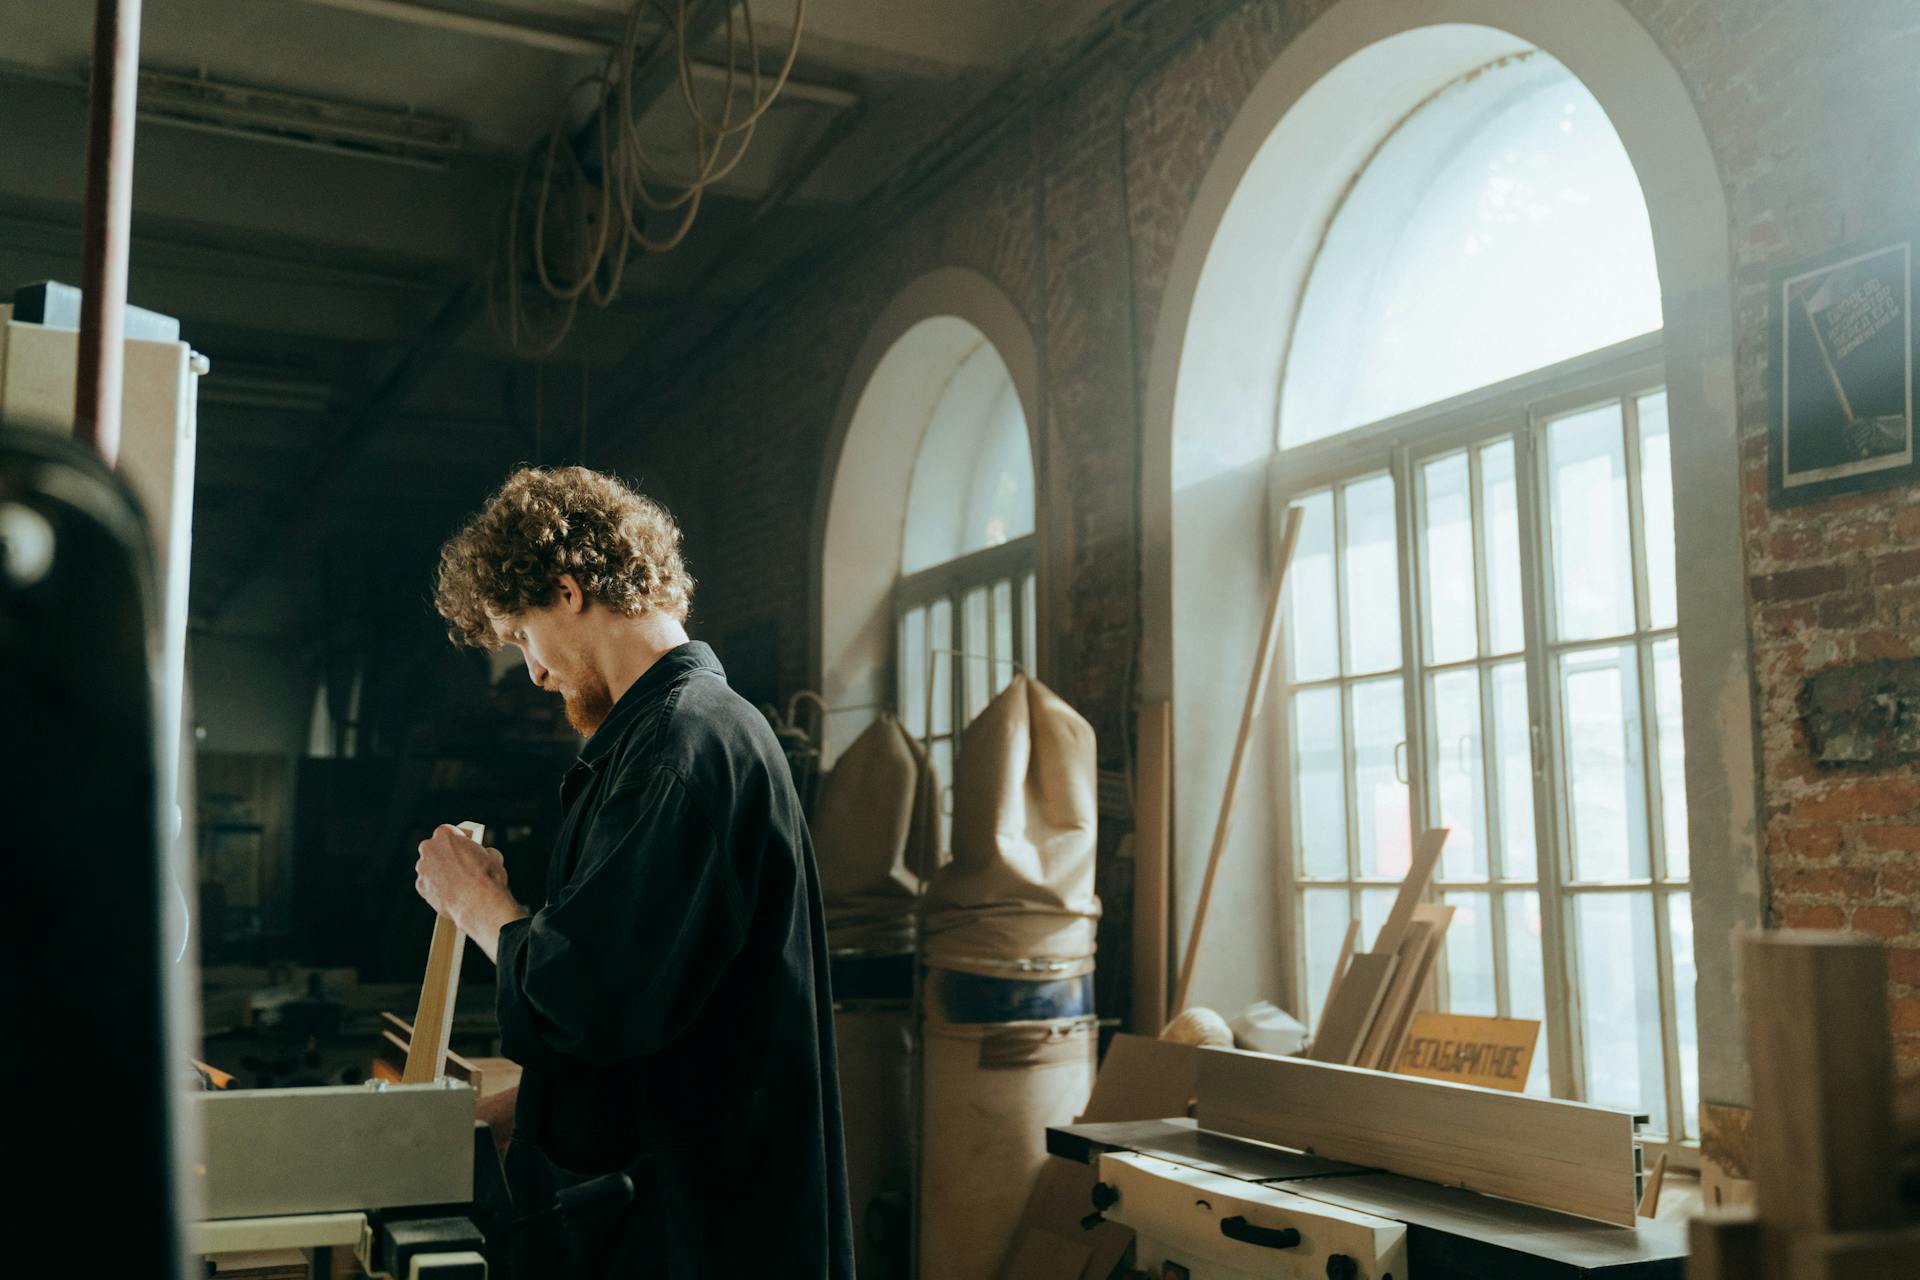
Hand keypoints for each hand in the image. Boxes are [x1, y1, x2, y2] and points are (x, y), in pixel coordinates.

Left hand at [415, 824, 526, 959]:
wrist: (478, 903)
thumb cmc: (487, 876)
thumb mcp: (493, 856)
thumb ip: (483, 851)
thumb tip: (484, 855)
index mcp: (445, 834)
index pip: (448, 832)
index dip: (456, 840)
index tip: (462, 848)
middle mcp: (429, 848)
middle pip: (434, 849)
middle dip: (444, 855)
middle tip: (459, 865)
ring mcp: (422, 868)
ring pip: (429, 867)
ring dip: (439, 872)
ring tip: (456, 883)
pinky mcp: (420, 886)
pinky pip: (428, 884)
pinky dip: (436, 888)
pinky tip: (450, 893)